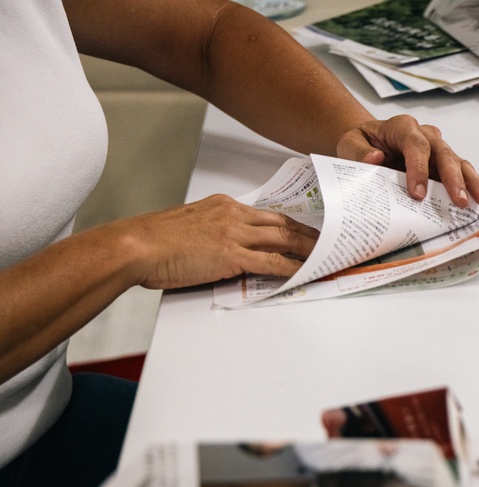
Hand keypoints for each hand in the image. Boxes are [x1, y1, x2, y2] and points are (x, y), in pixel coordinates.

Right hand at [116, 194, 319, 289]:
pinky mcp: (230, 255)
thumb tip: (227, 248)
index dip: (292, 224)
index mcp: (223, 206)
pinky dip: (291, 268)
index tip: (306, 232)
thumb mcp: (189, 227)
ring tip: (326, 259)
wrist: (135, 246)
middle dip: (309, 236)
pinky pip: (271, 262)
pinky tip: (303, 274)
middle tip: (329, 244)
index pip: (268, 215)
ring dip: (308, 251)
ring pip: (283, 239)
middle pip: (283, 224)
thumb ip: (213, 233)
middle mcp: (233, 215)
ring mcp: (233, 234)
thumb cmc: (153, 241)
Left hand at [337, 115, 478, 207]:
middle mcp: (425, 135)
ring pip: (458, 161)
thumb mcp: (350, 144)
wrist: (369, 144)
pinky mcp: (443, 164)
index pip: (415, 145)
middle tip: (458, 201)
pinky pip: (461, 172)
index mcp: (402, 127)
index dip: (419, 169)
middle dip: (452, 178)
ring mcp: (437, 149)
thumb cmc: (362, 144)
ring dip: (470, 182)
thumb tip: (374, 159)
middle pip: (443, 153)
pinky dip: (472, 185)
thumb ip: (358, 152)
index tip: (417, 194)